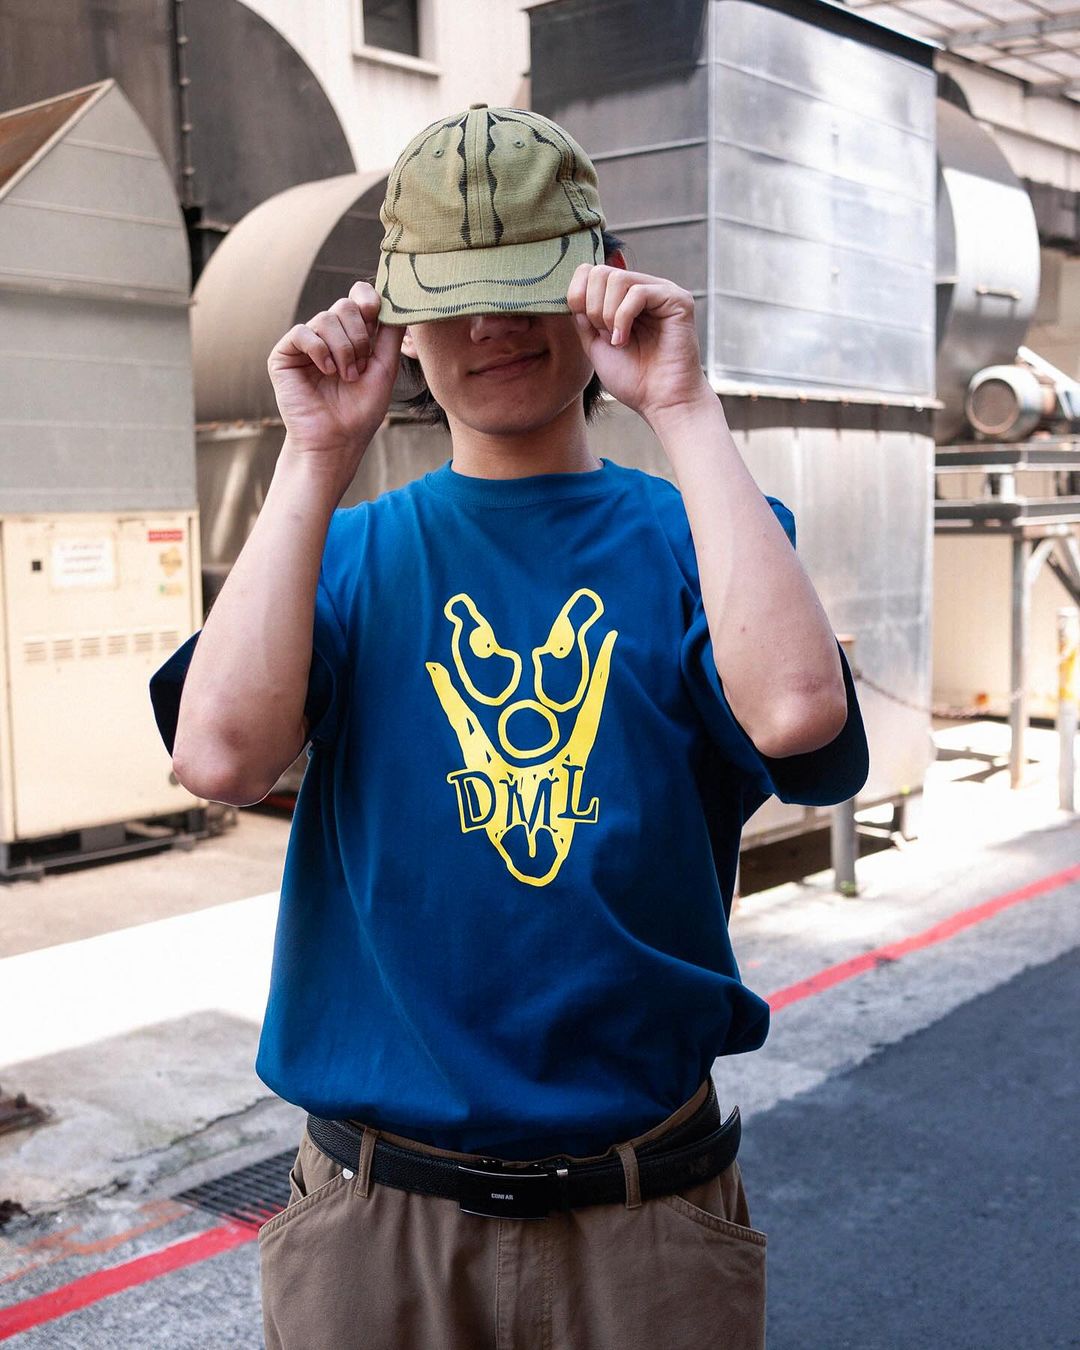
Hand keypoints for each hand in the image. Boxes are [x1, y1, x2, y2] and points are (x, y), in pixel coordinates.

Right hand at [267, 281, 403, 460]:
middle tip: (360, 368)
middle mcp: (328, 336)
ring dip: (343, 349)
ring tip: (345, 377)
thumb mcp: (385, 368)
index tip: (375, 314)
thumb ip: (390, 334)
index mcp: (353, 336)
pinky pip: (303, 333)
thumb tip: (396, 301)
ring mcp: (306, 344)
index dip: (368, 300)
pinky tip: (327, 372)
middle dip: (358, 337)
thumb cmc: (361, 410)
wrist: (336, 440)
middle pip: (344, 306)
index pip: (358, 298)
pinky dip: (319, 350)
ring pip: (325, 319)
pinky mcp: (284, 355)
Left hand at [566, 264, 712, 426]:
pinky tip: (624, 340)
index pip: (592, 271)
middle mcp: (644, 289)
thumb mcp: (595, 345)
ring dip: (607, 313)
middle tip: (604, 335)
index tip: (587, 327)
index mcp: (625, 298)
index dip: (579, 294)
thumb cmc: (632, 380)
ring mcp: (661, 292)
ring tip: (617, 340)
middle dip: (593, 306)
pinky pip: (638, 292)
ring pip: (618, 278)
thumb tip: (576, 293)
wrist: (661, 402)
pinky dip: (623, 318)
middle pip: (601, 271)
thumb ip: (584, 317)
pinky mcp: (677, 300)